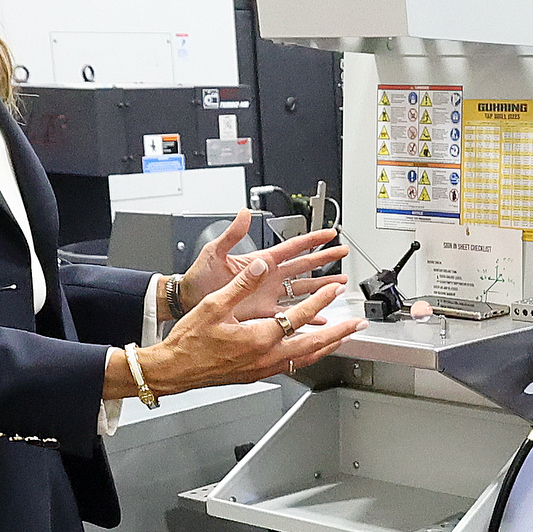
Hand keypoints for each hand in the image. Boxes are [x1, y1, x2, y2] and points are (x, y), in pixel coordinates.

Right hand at [113, 256, 361, 399]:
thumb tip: (260, 264)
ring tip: (344, 337)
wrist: (175, 369)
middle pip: (315, 344)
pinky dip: (308, 354)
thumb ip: (242, 283)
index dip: (322, 300)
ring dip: (328, 345)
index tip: (336, 289)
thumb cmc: (190, 341)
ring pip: (307, 357)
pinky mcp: (259, 373)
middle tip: (359, 323)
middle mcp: (267, 356)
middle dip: (341, 332)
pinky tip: (311, 351)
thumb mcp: (215, 305)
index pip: (300, 315)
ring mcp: (264, 368)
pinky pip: (293, 363)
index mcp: (259, 337)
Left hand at [178, 213, 345, 322]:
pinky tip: (319, 317)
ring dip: (321, 286)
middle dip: (325, 258)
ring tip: (339, 284)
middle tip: (342, 252)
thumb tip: (243, 214)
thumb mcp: (215, 252)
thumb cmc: (198, 277)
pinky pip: (290, 313)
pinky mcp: (264, 311)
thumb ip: (232, 234)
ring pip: (302, 288)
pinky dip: (306, 315)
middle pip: (304, 265)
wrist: (190, 301)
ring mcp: (268, 294)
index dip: (312, 239)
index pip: (293, 247)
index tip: (329, 233)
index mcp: (261, 260)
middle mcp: (268, 276)